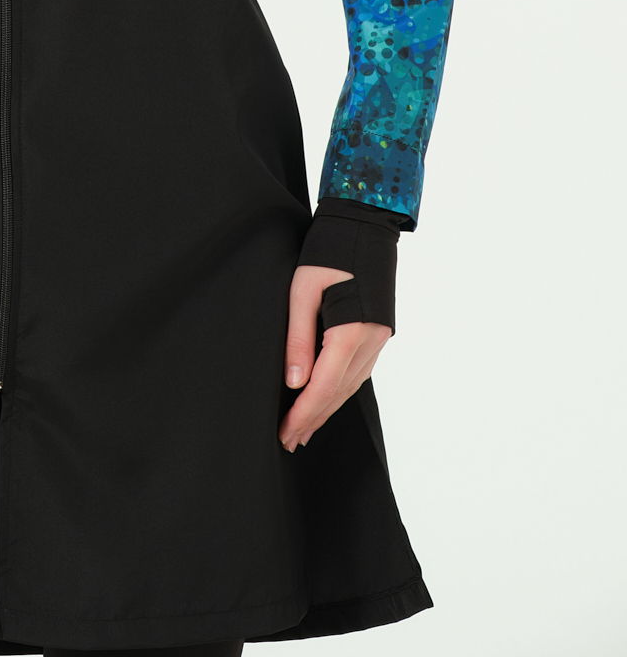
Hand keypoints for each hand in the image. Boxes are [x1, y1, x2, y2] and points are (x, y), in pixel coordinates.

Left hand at [278, 264, 391, 453]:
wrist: (366, 225)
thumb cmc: (329, 250)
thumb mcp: (302, 289)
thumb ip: (298, 337)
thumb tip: (294, 382)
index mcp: (351, 330)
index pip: (324, 386)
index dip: (304, 413)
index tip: (285, 432)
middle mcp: (371, 340)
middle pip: (339, 392)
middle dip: (313, 419)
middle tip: (288, 440)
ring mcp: (378, 338)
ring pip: (351, 386)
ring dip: (327, 409)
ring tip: (304, 429)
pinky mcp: (378, 333)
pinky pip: (358, 372)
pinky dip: (340, 390)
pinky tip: (326, 398)